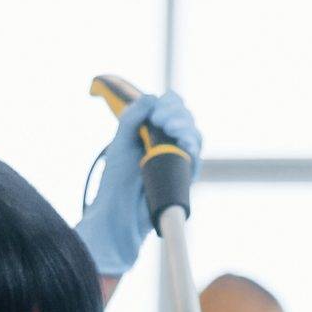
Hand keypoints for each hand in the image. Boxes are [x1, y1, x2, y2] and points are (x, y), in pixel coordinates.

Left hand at [73, 90, 201, 278]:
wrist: (118, 214)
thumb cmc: (115, 183)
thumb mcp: (120, 144)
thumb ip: (131, 119)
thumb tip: (151, 97)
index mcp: (153, 132)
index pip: (171, 108)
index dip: (169, 103)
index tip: (156, 109)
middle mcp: (168, 143)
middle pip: (185, 118)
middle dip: (175, 113)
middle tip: (159, 119)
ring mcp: (177, 160)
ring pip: (193, 134)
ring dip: (185, 127)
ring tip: (169, 129)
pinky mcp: (184, 177)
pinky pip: (195, 157)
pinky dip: (192, 146)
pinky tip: (183, 143)